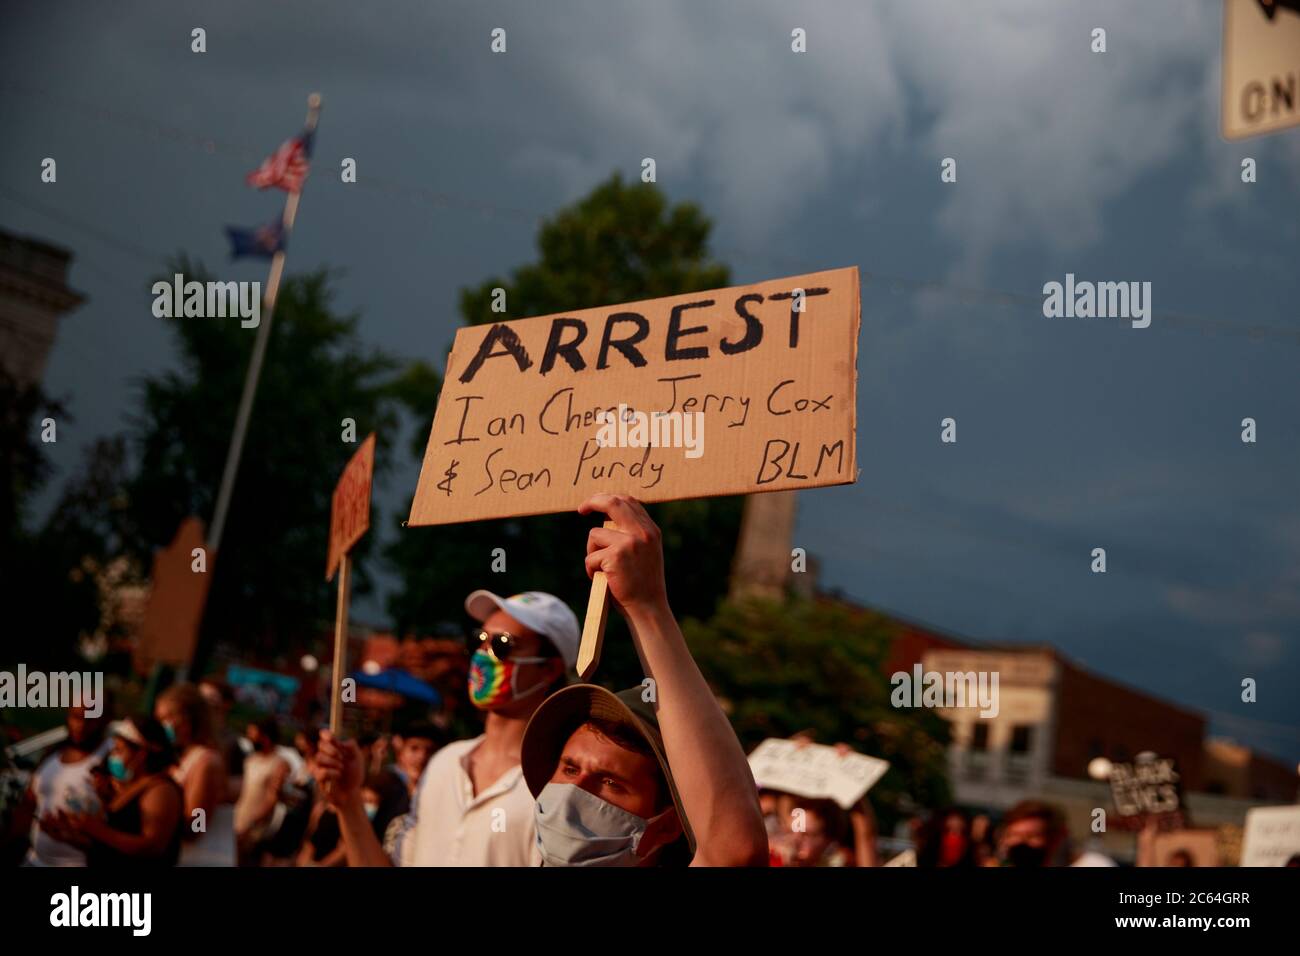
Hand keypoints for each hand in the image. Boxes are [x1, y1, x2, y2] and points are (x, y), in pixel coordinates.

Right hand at [314, 730, 363, 809]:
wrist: (352, 793)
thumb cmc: (354, 775)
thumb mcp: (358, 758)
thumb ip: (352, 746)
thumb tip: (343, 742)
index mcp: (334, 747)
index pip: (324, 735)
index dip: (326, 734)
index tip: (331, 737)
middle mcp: (326, 755)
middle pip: (320, 744)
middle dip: (332, 749)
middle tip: (341, 757)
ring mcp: (320, 766)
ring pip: (319, 757)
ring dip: (333, 763)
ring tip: (341, 769)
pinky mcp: (318, 777)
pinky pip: (321, 771)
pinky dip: (332, 773)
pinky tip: (338, 776)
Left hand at [579, 494, 667, 614]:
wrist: (648, 608)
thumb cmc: (641, 584)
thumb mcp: (644, 553)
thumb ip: (632, 534)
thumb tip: (605, 516)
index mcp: (651, 531)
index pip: (628, 501)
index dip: (609, 497)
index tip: (595, 502)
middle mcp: (643, 533)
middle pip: (613, 503)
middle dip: (593, 502)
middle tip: (581, 509)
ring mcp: (630, 543)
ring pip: (595, 535)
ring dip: (591, 553)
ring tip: (601, 570)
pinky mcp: (616, 556)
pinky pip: (590, 557)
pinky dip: (591, 569)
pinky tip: (603, 580)